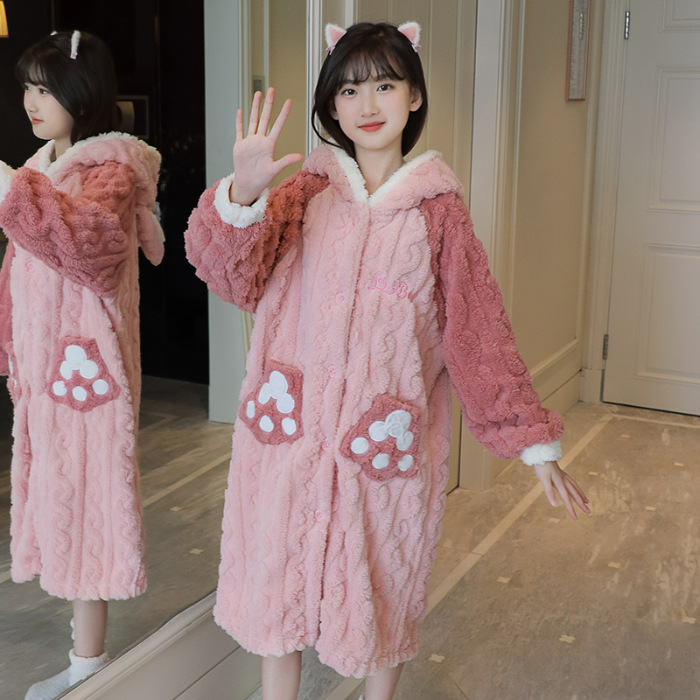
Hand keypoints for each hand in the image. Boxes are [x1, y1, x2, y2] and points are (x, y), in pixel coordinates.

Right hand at [230, 87, 303, 204]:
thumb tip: (300, 156)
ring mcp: (250, 142)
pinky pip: (239, 131)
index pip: (278, 126)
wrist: (248, 185)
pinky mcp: (240, 145)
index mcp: (269, 145)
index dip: (283, 114)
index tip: (288, 102)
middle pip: (265, 118)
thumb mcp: (275, 170)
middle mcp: (260, 140)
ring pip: (253, 120)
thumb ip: (286, 161)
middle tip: (271, 90)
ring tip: (258, 94)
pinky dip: (239, 121)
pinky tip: (240, 111)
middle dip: (268, 104)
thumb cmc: (262, 179)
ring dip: (255, 107)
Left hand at [533, 461, 589, 519]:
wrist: (542, 453)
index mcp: (560, 483)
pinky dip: (577, 488)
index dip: (571, 509)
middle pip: (574, 494)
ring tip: (587, 502)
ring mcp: (564, 477)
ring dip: (581, 495)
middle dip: (581, 504)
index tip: (576, 518)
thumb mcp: (543, 479)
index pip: (566, 499)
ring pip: (575, 488)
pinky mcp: (562, 474)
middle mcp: (564, 480)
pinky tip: (577, 490)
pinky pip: (572, 483)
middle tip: (589, 512)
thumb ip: (549, 491)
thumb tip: (555, 504)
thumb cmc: (542, 466)